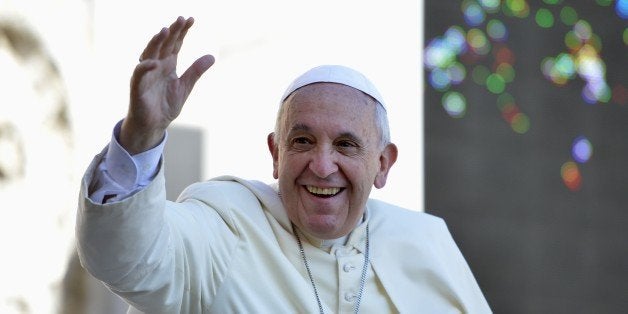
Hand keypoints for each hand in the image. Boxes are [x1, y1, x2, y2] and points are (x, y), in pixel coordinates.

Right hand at [120, 16, 214, 153]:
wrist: (154, 125)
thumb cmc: (166, 105)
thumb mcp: (185, 87)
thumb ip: (196, 71)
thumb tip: (212, 56)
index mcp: (168, 64)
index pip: (175, 43)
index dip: (182, 31)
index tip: (191, 19)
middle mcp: (156, 65)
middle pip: (164, 44)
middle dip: (172, 31)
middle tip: (181, 19)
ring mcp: (146, 74)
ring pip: (150, 53)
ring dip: (156, 42)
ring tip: (165, 30)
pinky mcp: (137, 86)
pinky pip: (140, 74)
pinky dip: (146, 67)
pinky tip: (155, 62)